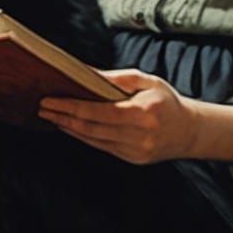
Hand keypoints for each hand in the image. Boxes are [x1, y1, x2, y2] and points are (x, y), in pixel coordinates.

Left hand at [38, 68, 198, 164]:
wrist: (190, 132)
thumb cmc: (166, 101)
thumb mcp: (146, 81)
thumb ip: (115, 78)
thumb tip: (84, 73)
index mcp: (144, 112)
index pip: (100, 111)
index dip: (72, 107)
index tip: (50, 100)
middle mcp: (140, 134)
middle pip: (92, 128)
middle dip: (63, 118)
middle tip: (43, 108)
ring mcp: (136, 150)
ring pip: (93, 140)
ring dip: (69, 128)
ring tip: (51, 117)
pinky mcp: (133, 159)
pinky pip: (101, 147)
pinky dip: (83, 136)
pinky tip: (70, 126)